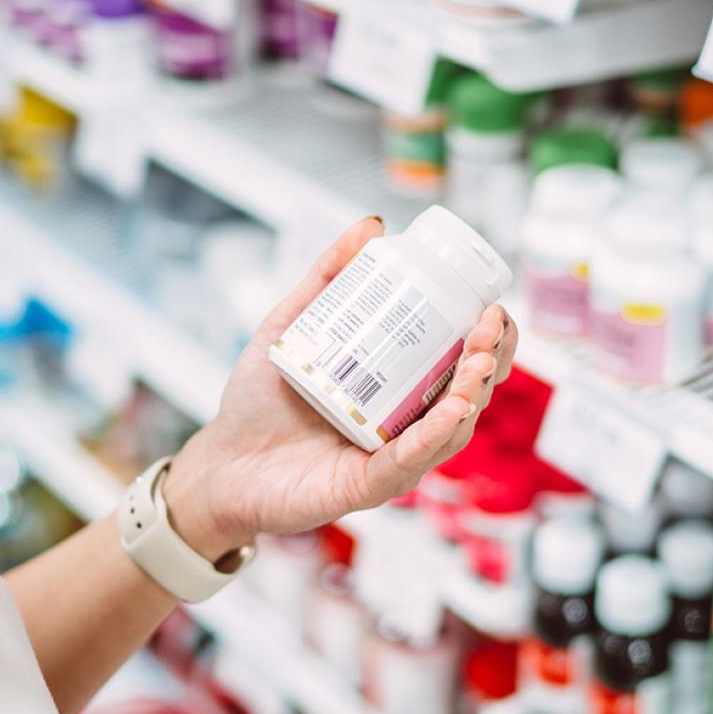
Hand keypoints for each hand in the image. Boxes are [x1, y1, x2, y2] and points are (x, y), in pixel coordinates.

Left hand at [162, 217, 518, 561]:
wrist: (220, 462)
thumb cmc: (257, 402)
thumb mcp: (291, 326)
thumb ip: (326, 278)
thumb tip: (371, 226)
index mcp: (401, 390)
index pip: (464, 363)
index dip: (491, 339)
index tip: (492, 307)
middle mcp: (407, 426)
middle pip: (471, 394)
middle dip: (491, 359)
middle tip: (489, 326)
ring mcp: (393, 459)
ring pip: (452, 429)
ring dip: (473, 393)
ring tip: (477, 360)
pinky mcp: (369, 487)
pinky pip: (410, 461)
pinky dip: (435, 436)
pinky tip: (452, 409)